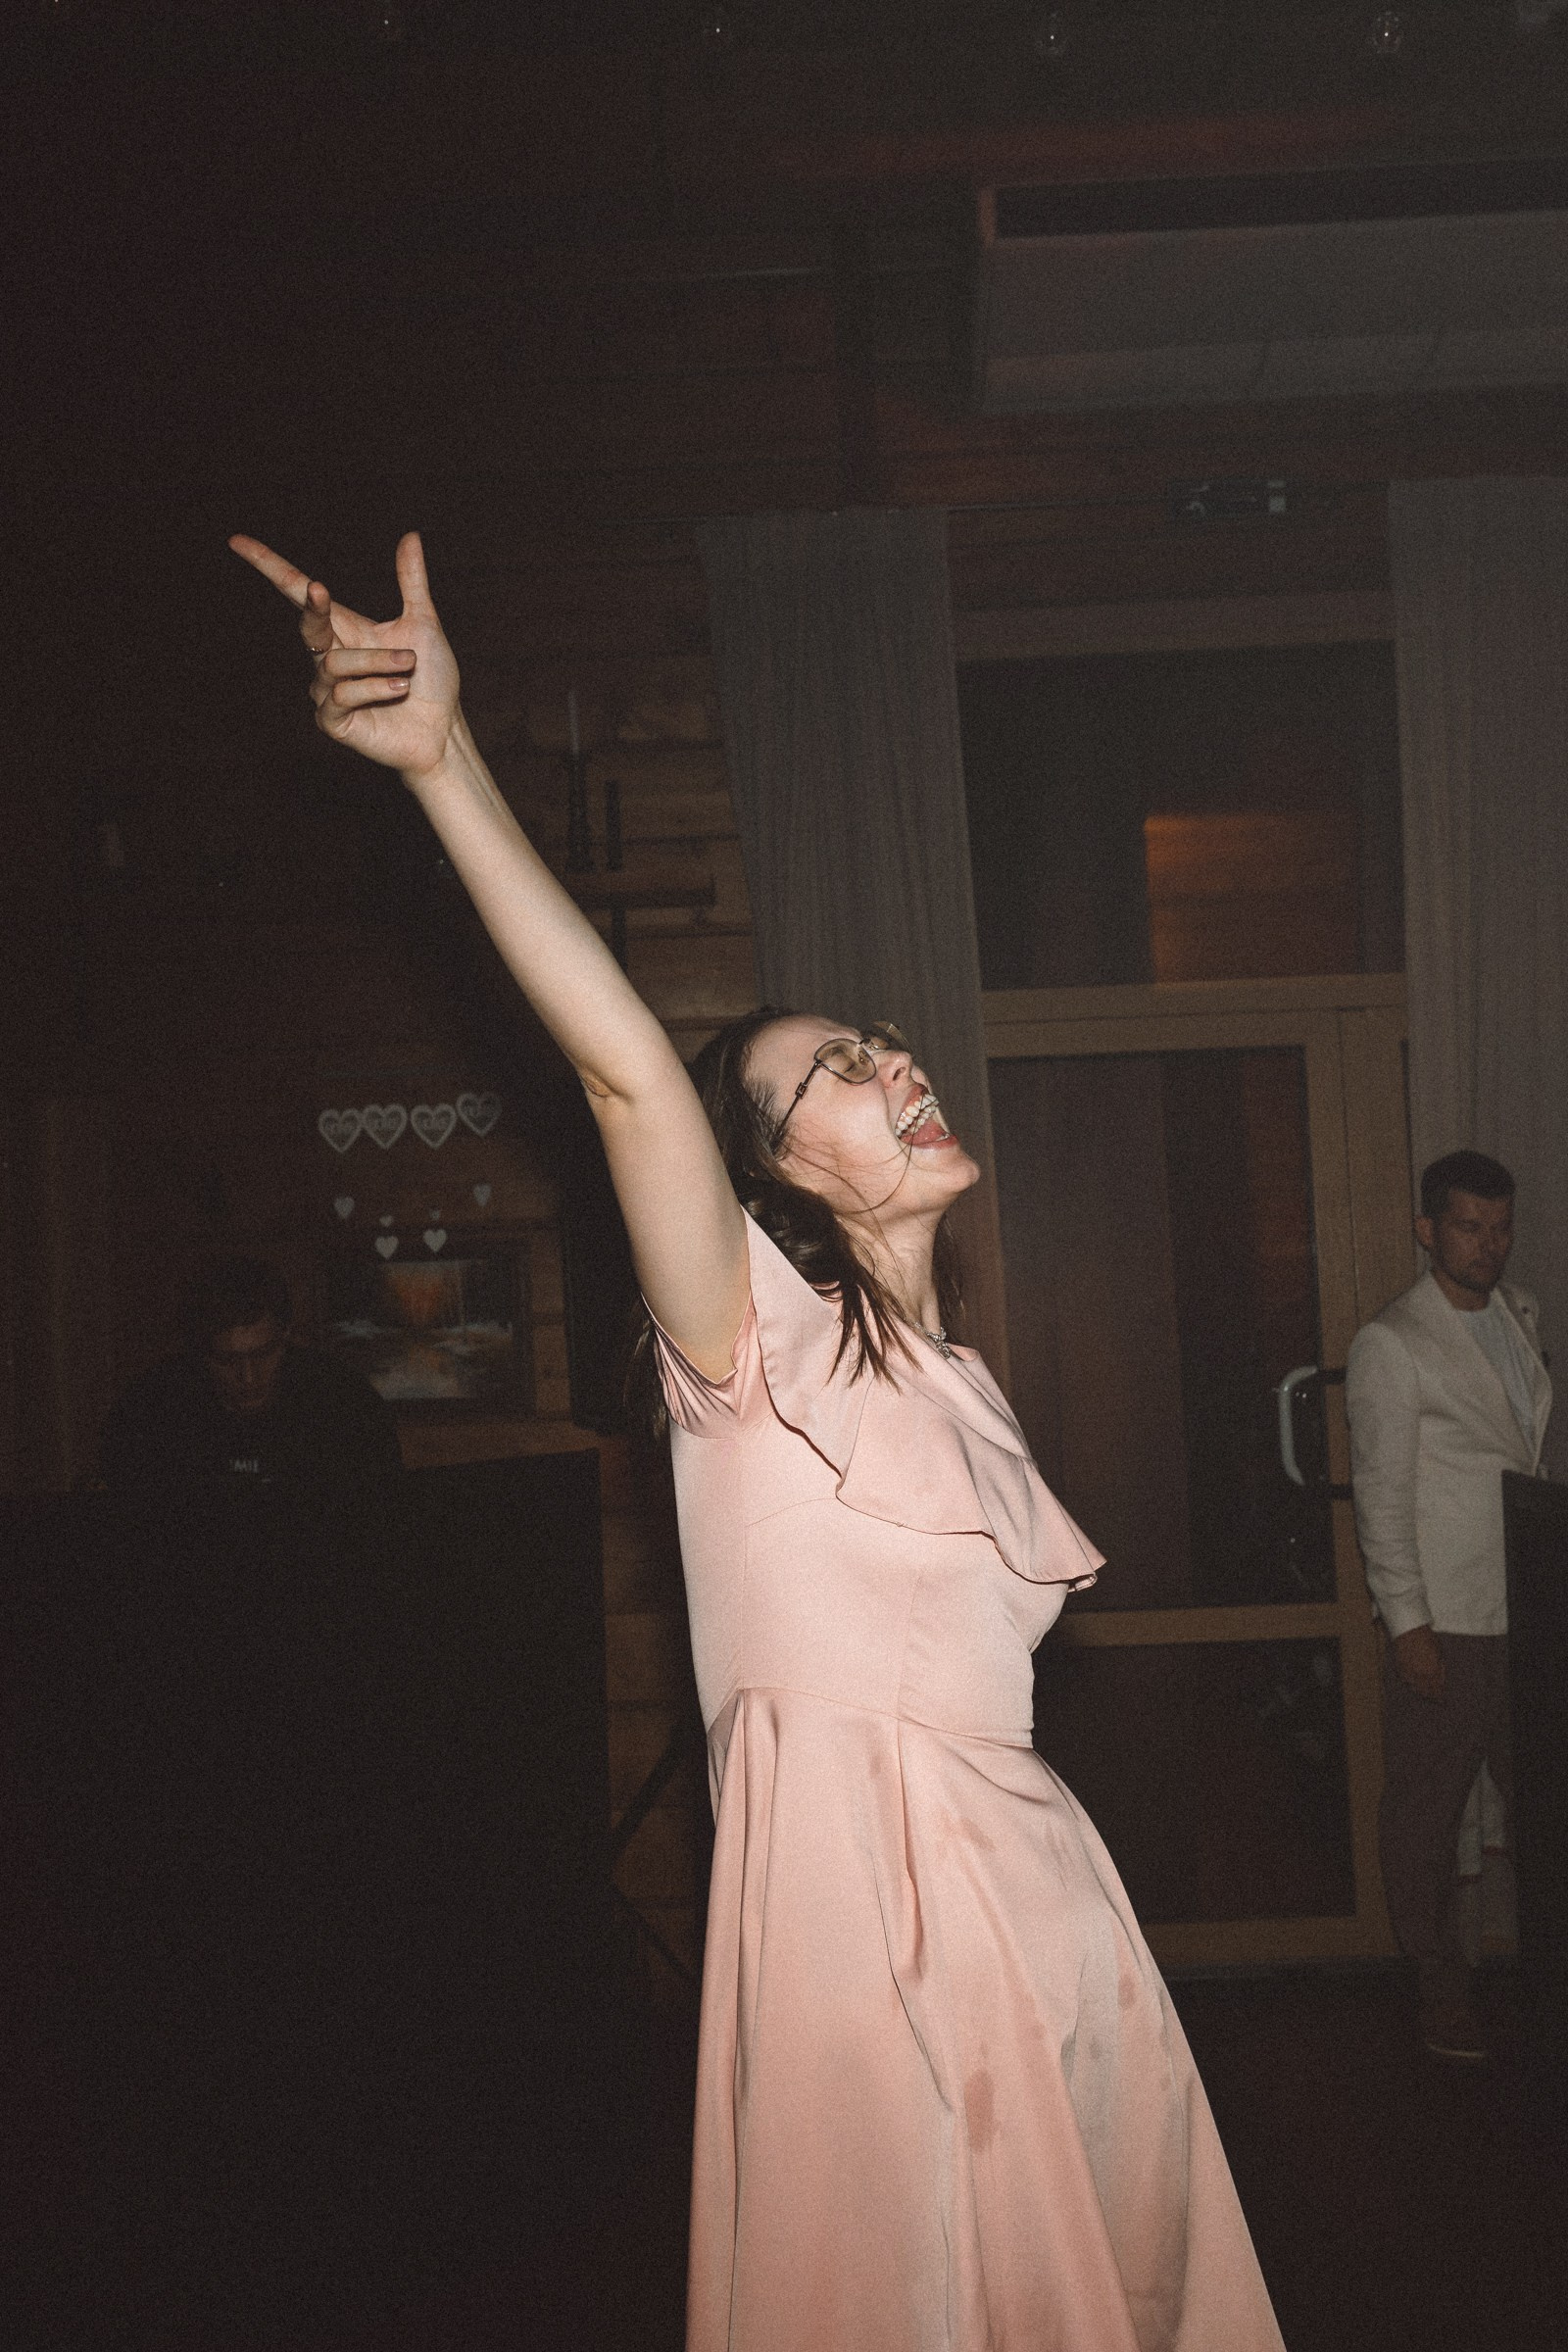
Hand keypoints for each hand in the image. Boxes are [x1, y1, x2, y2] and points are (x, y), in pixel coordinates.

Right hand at [228, 530, 460, 781]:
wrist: (442, 731)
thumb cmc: (432, 681)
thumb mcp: (423, 623)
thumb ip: (411, 581)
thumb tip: (410, 535)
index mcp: (343, 628)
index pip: (297, 591)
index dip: (268, 566)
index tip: (237, 541)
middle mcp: (328, 657)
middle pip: (307, 625)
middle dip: (314, 607)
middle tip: (320, 590)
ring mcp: (327, 691)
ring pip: (334, 663)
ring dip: (379, 661)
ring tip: (409, 667)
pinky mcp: (332, 721)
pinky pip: (342, 695)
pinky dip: (376, 687)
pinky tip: (400, 689)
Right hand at [1393, 1624, 1444, 1700]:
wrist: (1408, 1630)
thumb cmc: (1426, 1638)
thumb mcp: (1439, 1653)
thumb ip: (1440, 1668)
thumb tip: (1441, 1679)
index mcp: (1432, 1672)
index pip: (1437, 1689)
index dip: (1440, 1696)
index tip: (1443, 1701)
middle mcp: (1420, 1676)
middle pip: (1426, 1692)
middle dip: (1432, 1696)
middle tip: (1435, 1700)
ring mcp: (1408, 1673)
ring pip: (1415, 1689)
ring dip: (1421, 1693)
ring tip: (1425, 1695)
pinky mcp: (1400, 1669)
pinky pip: (1406, 1682)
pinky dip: (1411, 1685)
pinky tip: (1414, 1686)